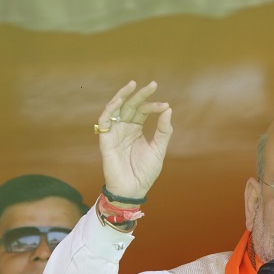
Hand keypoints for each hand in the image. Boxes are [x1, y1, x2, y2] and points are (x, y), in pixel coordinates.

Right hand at [95, 80, 173, 199]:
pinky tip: (119, 101)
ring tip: (132, 85)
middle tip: (152, 84)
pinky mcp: (105, 139)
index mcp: (136, 129)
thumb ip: (163, 130)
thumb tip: (168, 109)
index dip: (153, 106)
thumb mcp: (159, 149)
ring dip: (123, 96)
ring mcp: (114, 132)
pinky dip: (110, 109)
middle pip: (130, 106)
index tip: (165, 105)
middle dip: (140, 94)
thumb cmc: (145, 172)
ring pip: (115, 108)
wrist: (134, 189)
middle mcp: (124, 128)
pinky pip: (104, 120)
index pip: (143, 110)